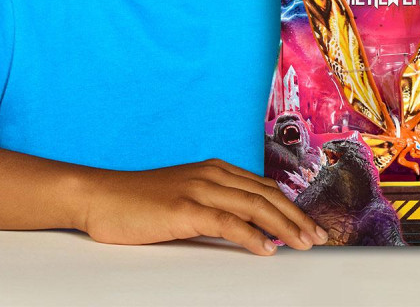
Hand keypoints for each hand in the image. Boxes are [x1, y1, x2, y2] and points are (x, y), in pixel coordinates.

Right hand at [76, 157, 328, 255]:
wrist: (101, 196)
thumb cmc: (139, 202)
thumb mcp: (184, 198)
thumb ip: (214, 205)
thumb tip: (247, 227)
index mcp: (214, 169)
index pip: (263, 187)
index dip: (290, 206)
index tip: (309, 224)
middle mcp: (211, 173)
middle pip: (266, 194)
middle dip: (296, 216)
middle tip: (318, 237)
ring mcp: (198, 188)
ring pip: (253, 205)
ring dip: (284, 226)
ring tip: (303, 244)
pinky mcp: (184, 208)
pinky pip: (227, 221)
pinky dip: (251, 235)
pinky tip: (267, 250)